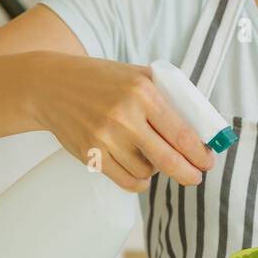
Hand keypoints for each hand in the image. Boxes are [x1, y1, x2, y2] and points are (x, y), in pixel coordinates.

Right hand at [31, 53, 213, 191]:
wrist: (50, 86)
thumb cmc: (100, 80)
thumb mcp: (136, 75)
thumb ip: (166, 96)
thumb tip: (200, 126)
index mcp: (142, 93)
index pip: (181, 133)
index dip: (200, 154)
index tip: (208, 162)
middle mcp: (124, 116)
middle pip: (168, 160)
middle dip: (188, 173)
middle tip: (196, 177)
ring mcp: (105, 137)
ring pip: (146, 172)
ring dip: (156, 172)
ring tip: (152, 159)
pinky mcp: (91, 154)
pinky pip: (126, 182)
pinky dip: (139, 183)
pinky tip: (142, 175)